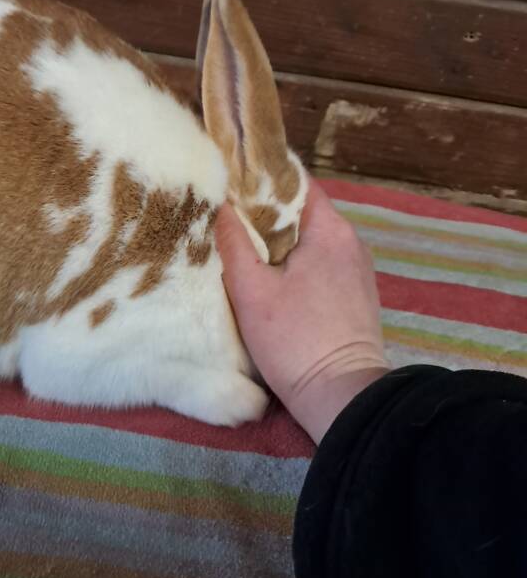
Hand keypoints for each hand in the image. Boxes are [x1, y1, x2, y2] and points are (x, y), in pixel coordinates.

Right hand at [216, 179, 389, 442]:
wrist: (343, 397)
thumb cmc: (294, 339)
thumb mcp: (252, 291)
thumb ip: (234, 243)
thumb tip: (221, 205)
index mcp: (330, 230)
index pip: (296, 183)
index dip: (261, 180)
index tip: (229, 185)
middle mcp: (350, 242)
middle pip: (302, 212)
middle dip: (265, 213)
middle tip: (226, 218)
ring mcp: (357, 269)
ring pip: (310, 240)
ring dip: (278, 241)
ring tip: (242, 246)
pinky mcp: (356, 295)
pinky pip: (320, 263)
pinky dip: (295, 262)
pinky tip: (270, 277)